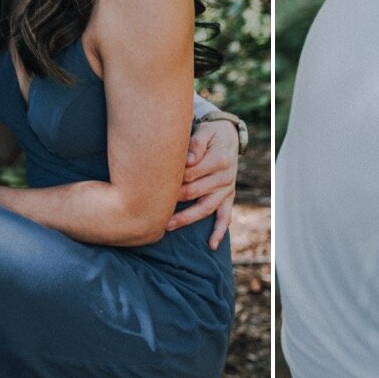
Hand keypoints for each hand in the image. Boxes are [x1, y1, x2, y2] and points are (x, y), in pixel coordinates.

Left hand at [164, 120, 238, 248]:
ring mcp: (227, 189)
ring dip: (186, 218)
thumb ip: (196, 144)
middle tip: (150, 205)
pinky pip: (225, 217)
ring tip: (166, 226)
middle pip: (194, 192)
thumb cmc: (210, 134)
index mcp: (219, 160)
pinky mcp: (228, 197)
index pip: (191, 174)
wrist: (228, 136)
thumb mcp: (205, 132)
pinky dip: (219, 231)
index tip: (152, 182)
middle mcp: (225, 177)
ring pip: (205, 208)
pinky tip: (211, 245)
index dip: (171, 179)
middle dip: (173, 199)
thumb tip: (189, 159)